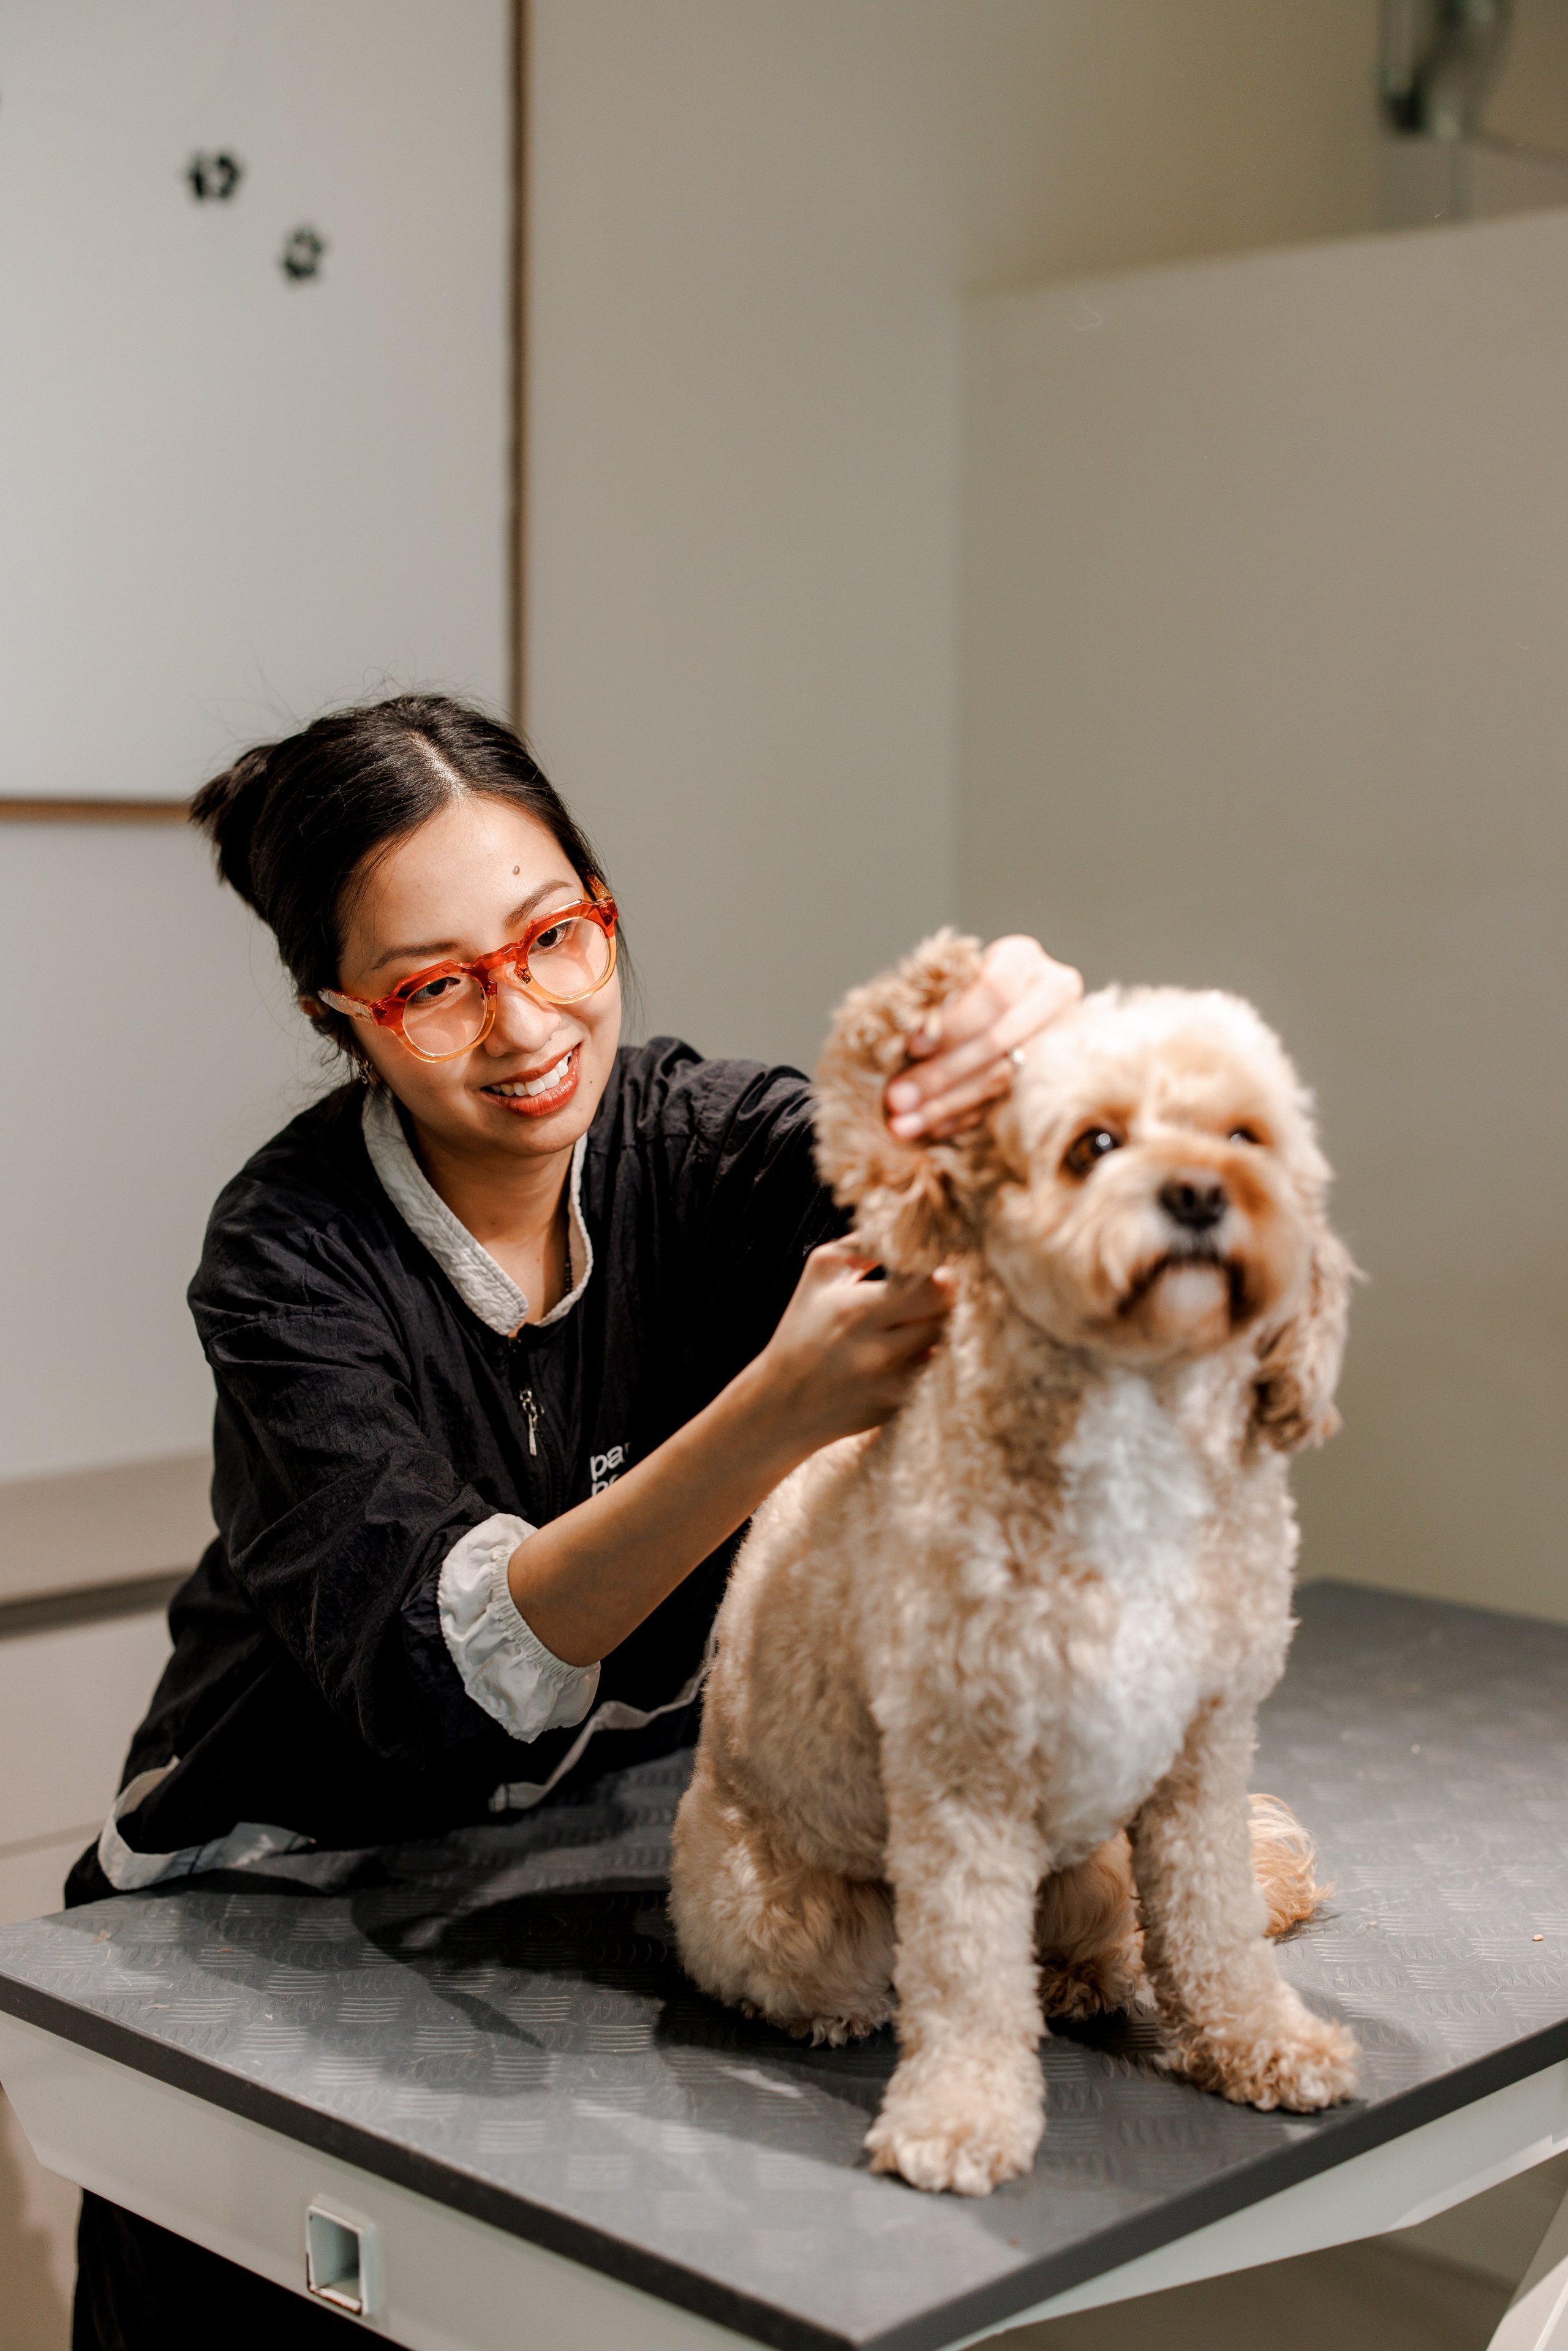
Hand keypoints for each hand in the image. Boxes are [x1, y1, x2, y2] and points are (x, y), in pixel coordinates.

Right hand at [750, 1240, 953, 1457]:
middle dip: (945, 1300)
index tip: (938, 1269)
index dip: (941, 1274)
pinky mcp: (899, 1408)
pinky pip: (935, 1374)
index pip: (931, 1285)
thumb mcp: (820, 1276)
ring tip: (915, 1323)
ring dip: (939, 1330)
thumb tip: (904, 1230)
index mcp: (858, 1310)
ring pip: (945, 1344)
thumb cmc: (802, 1330)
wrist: (782, 1403)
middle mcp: (878, 1350)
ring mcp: (891, 1384)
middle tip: (936, 1293)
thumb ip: (862, 1244)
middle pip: (946, 1314)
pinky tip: (908, 1354)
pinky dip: (930, 1361)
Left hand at [884, 935, 1080, 1139]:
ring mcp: (1056, 1037)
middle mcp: (1050, 995)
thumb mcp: (952, 978)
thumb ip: (935, 1002)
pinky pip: (1005, 1101)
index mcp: (1022, 959)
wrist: (1011, 1002)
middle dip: (942, 1074)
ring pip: (1001, 1076)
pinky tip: (934, 1128)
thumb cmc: (963, 985)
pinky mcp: (1050, 1073)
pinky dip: (965, 1116)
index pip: (994, 991)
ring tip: (905, 1124)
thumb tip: (907, 1045)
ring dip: (948, 1104)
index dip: (954, 1022)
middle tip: (898, 1098)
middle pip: (997, 1040)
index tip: (914, 1046)